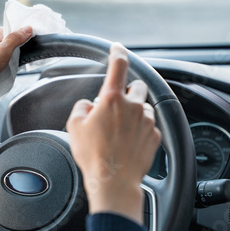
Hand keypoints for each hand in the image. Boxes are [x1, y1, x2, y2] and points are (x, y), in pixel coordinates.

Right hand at [66, 43, 160, 224]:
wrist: (113, 182)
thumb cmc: (92, 155)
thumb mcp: (74, 127)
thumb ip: (82, 107)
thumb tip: (89, 105)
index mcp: (112, 99)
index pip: (118, 66)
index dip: (117, 53)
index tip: (117, 48)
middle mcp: (133, 106)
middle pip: (135, 86)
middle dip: (126, 92)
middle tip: (114, 107)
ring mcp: (147, 121)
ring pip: (143, 106)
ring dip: (134, 111)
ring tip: (120, 129)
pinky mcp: (155, 135)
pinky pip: (149, 124)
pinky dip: (140, 128)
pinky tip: (128, 141)